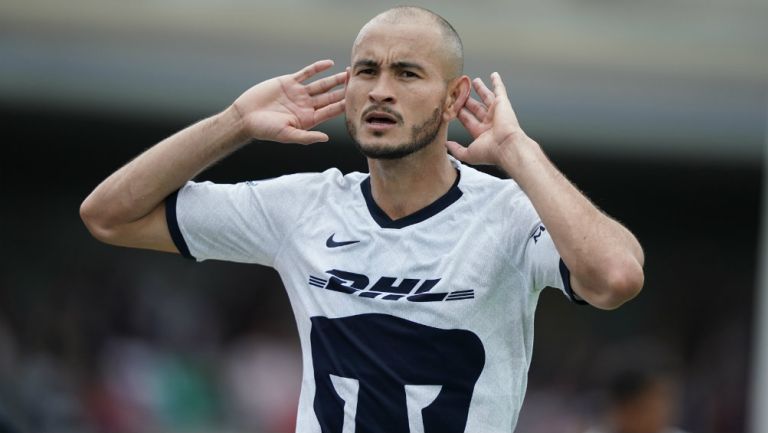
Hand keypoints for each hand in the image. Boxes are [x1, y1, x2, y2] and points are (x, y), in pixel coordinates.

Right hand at [231, 60, 345, 144]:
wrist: (245, 117)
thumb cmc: (265, 130)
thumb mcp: (287, 135)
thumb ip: (307, 137)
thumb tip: (326, 138)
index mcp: (309, 119)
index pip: (331, 111)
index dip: (344, 104)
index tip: (356, 99)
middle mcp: (306, 106)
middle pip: (330, 96)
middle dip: (344, 90)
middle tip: (358, 82)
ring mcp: (299, 93)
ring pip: (321, 84)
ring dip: (334, 79)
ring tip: (348, 72)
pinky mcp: (289, 83)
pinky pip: (306, 73)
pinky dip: (317, 68)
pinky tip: (329, 64)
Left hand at [446, 72, 528, 165]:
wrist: (507, 146)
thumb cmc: (490, 152)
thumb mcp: (468, 154)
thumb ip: (456, 150)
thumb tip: (446, 145)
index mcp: (482, 133)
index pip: (467, 119)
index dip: (459, 112)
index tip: (450, 105)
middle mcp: (489, 122)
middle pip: (475, 107)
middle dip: (466, 99)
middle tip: (458, 91)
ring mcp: (496, 112)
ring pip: (486, 97)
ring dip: (480, 89)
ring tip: (473, 81)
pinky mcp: (503, 103)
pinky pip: (500, 90)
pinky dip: (497, 82)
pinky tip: (494, 75)